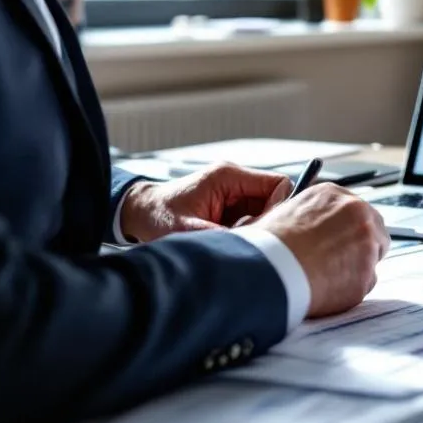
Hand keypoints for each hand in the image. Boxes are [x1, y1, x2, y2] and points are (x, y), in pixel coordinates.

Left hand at [120, 163, 291, 243]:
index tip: (267, 230)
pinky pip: (254, 215)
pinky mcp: (232, 203)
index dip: (280, 207)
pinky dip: (249, 230)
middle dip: (268, 221)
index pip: (277, 184)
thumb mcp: (186, 229)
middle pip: (275, 197)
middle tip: (251, 239)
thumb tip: (247, 247)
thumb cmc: (159, 215)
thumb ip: (218, 234)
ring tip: (237, 240)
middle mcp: (235, 179)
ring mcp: (234, 190)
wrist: (141, 212)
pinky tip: (233, 239)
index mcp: (228, 176)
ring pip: (267, 208)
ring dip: (258, 227)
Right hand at [252, 183, 389, 317]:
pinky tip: (329, 290)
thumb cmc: (268, 246)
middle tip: (339, 260)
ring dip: (356, 267)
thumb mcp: (281, 213)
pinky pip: (365, 283)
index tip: (340, 239)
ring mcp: (366, 243)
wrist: (270, 271)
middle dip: (360, 245)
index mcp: (333, 195)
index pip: (354, 209)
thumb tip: (303, 226)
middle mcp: (357, 213)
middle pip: (374, 229)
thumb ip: (304, 216)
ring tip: (327, 277)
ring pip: (372, 257)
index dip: (347, 227)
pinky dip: (351, 289)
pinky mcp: (367, 274)